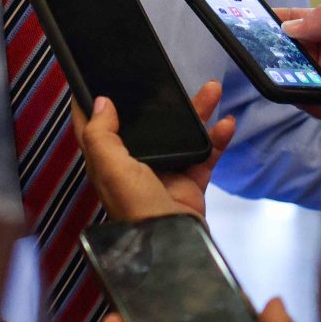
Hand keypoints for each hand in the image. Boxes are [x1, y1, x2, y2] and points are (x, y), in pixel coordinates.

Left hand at [70, 83, 234, 223]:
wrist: (174, 244)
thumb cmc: (137, 209)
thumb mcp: (111, 168)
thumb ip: (102, 134)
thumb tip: (102, 102)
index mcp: (108, 162)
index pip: (96, 127)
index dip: (94, 102)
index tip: (99, 76)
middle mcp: (134, 165)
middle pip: (147, 124)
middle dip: (161, 101)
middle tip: (170, 77)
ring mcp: (165, 172)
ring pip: (181, 133)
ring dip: (197, 112)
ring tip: (212, 90)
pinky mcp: (189, 181)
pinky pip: (206, 154)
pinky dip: (217, 139)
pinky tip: (226, 124)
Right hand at [277, 0, 320, 118]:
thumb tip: (291, 27)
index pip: (301, 24)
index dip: (278, 24)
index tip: (254, 23)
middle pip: (297, 57)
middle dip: (286, 55)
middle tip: (281, 52)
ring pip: (304, 83)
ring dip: (304, 77)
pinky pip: (320, 106)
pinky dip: (317, 100)